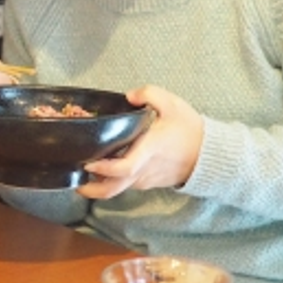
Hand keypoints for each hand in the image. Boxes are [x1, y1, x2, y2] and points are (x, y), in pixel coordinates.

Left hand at [78, 85, 201, 198]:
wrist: (208, 154)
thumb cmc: (189, 129)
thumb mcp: (172, 103)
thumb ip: (149, 93)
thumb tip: (129, 95)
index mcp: (148, 150)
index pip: (124, 167)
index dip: (104, 168)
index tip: (88, 162)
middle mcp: (143, 169)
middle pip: (112, 189)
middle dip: (90, 189)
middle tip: (74, 181)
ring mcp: (145, 179)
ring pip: (117, 189)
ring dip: (99, 186)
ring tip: (83, 174)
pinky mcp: (148, 182)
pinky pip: (126, 185)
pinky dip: (112, 181)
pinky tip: (104, 169)